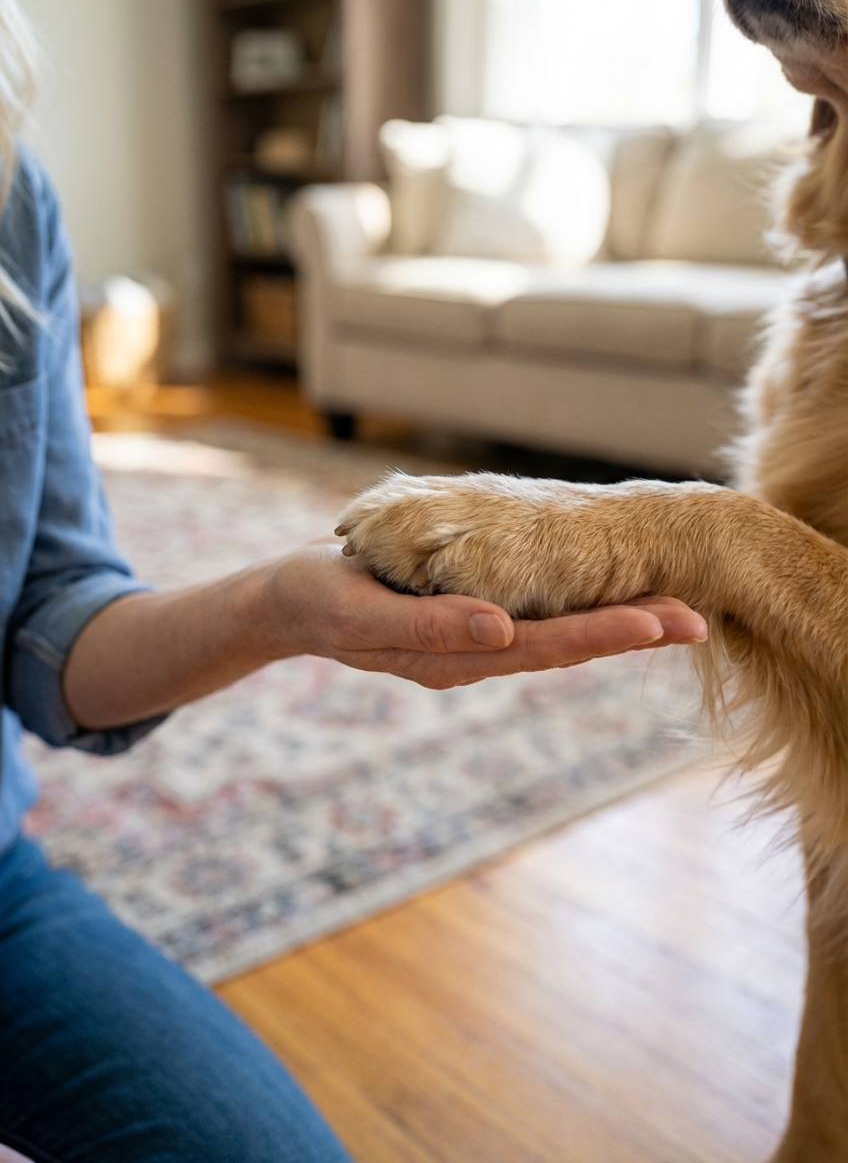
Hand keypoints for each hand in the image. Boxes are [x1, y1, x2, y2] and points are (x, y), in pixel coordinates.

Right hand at [268, 544, 707, 689]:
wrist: (291, 602)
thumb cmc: (319, 599)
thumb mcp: (363, 612)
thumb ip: (431, 625)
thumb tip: (502, 629)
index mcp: (452, 656)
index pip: (541, 647)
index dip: (601, 634)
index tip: (659, 624)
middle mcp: (474, 655)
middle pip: (565, 646)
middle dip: (631, 632)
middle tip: (698, 618)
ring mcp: (473, 642)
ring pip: (556, 635)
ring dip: (615, 625)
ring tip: (676, 612)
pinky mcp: (468, 622)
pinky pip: (534, 619)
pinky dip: (578, 611)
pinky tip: (613, 600)